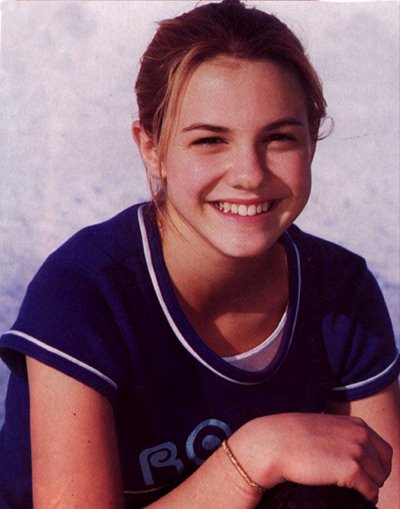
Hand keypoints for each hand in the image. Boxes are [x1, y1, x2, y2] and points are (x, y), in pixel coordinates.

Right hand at [229, 413, 391, 504]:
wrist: (273, 444)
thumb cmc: (293, 439)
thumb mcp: (324, 429)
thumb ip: (342, 437)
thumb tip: (353, 456)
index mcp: (356, 424)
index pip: (384, 451)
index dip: (375, 467)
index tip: (360, 475)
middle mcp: (361, 435)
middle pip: (384, 468)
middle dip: (373, 478)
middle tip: (353, 485)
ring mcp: (357, 451)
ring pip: (378, 482)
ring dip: (366, 489)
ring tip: (346, 490)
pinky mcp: (351, 469)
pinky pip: (370, 493)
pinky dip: (362, 498)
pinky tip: (345, 495)